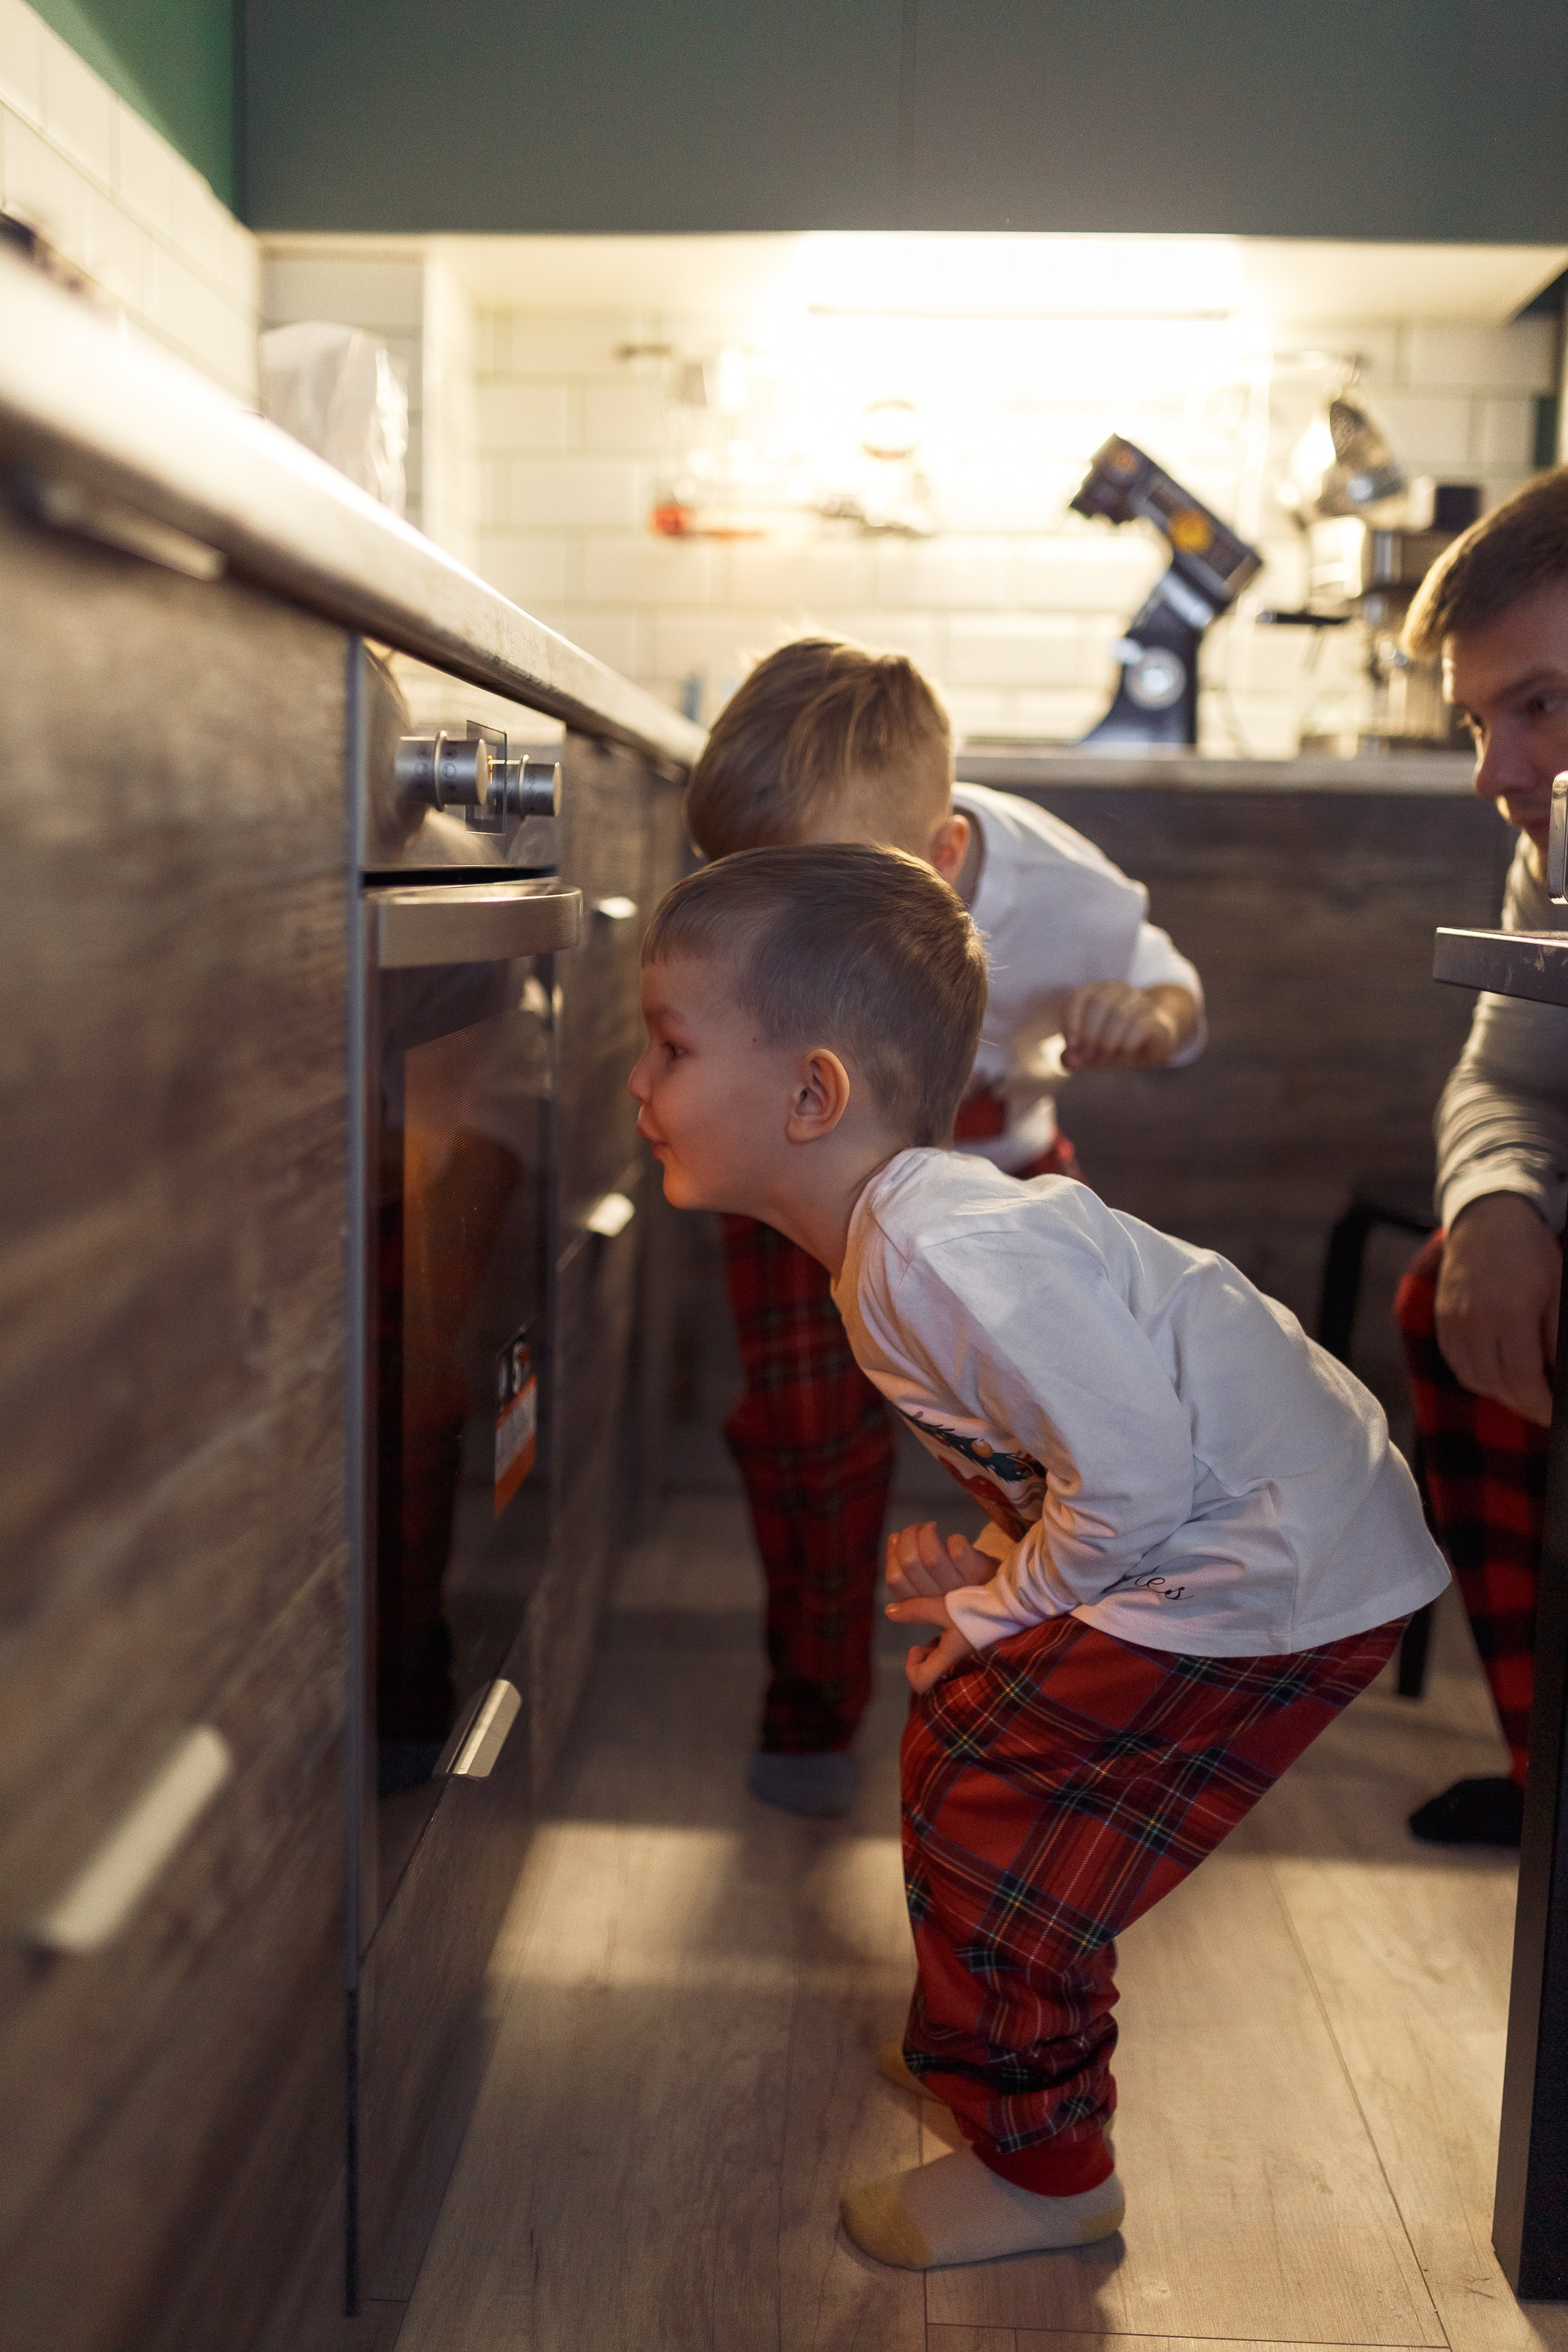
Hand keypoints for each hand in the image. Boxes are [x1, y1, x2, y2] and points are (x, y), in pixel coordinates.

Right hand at [885, 1522, 987, 1691]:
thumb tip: (893, 1539)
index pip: (897, 1581)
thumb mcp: (940, 1588)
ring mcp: (960, 1588)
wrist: (1010, 1600)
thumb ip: (915, 1570)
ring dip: (926, 1534)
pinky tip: (956, 1538)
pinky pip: (958, 1551)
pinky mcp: (979, 1573)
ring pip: (931, 1556)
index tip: (896, 1538)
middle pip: (910, 1565)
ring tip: (931, 1527)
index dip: (892, 1555)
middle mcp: (940, 1599)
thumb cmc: (970, 1591)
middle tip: (916, 1528)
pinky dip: (955, 1540)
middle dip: (908, 1538)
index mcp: (926, 1605)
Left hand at [885, 1590, 977, 1692]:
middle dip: (925, 1654)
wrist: (1016, 1605)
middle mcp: (960, 1667)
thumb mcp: (944, 1608)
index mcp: (949, 1661)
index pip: (920, 1683)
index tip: (916, 1646)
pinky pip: (957, 1654)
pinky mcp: (980, 1650)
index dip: (910, 1668)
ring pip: (944, 1663)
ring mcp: (971, 1661)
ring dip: (938, 1647)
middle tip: (931, 1635)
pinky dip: (950, 1643)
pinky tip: (957, 1622)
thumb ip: (916, 1610)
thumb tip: (889, 1611)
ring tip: (944, 1624)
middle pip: (932, 1673)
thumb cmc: (979, 1610)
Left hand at [1058, 982, 1195, 1071]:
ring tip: (1104, 1058)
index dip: (1072, 1021)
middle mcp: (1120, 990)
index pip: (1080, 997)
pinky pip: (1139, 1025)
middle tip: (1088, 1056)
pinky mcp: (1156, 1019)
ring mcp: (1141, 1001)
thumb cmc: (1114, 1044)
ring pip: (1120, 1014)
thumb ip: (1075, 1057)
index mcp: (1099, 991)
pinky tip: (1122, 1052)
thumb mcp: (1090, 1053)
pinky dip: (1125, 1043)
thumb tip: (1067, 1061)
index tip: (1071, 1045)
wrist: (1152, 1045)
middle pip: (1099, 1003)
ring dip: (1108, 1041)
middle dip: (1090, 1033)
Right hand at [1435, 1192, 1559, 1426]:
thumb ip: (1556, 1339)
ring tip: (1523, 1395)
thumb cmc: (1529, 1252)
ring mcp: (1453, 1322)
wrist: (1486, 1219)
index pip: (1523, 1379)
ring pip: (1475, 1379)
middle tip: (1545, 1411)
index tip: (1555, 1416)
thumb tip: (1557, 1380)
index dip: (1541, 1405)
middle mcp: (1474, 1322)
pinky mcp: (1442, 1320)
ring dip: (1501, 1394)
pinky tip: (1497, 1376)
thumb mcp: (1557, 1292)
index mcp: (1509, 1314)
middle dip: (1524, 1404)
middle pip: (1498, 1385)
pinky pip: (1457, 1364)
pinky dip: (1478, 1378)